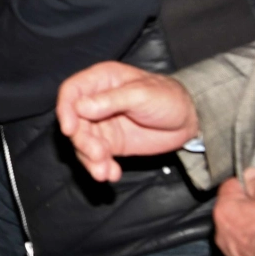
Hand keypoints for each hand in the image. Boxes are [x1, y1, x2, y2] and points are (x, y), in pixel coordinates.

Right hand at [54, 61, 200, 182]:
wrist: (189, 121)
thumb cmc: (167, 97)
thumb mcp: (141, 94)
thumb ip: (111, 101)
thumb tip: (79, 108)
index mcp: (100, 81)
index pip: (71, 91)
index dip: (65, 109)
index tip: (70, 130)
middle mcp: (94, 102)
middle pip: (74, 122)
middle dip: (82, 142)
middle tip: (98, 155)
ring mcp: (101, 124)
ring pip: (82, 143)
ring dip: (89, 160)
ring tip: (104, 172)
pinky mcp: (110, 144)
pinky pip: (96, 157)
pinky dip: (100, 167)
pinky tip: (111, 174)